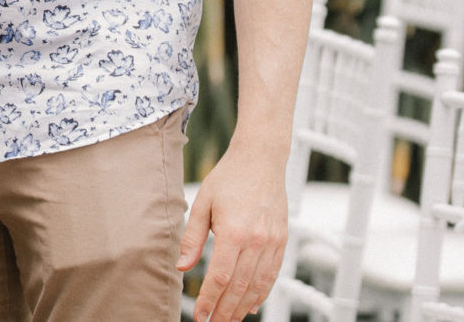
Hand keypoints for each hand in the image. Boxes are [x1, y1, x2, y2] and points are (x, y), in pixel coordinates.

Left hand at [177, 139, 286, 321]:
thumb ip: (193, 237)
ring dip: (243, 306)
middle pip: (240, 287)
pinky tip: (251, 304)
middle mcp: (256, 240)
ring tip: (229, 319)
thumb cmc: (228, 177)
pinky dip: (262, 292)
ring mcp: (272, 241)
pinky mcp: (281, 240)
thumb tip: (182, 266)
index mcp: (234, 232)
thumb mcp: (203, 202)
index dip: (209, 300)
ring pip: (258, 285)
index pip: (220, 277)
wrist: (261, 158)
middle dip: (225, 310)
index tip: (199, 315)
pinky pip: (272, 274)